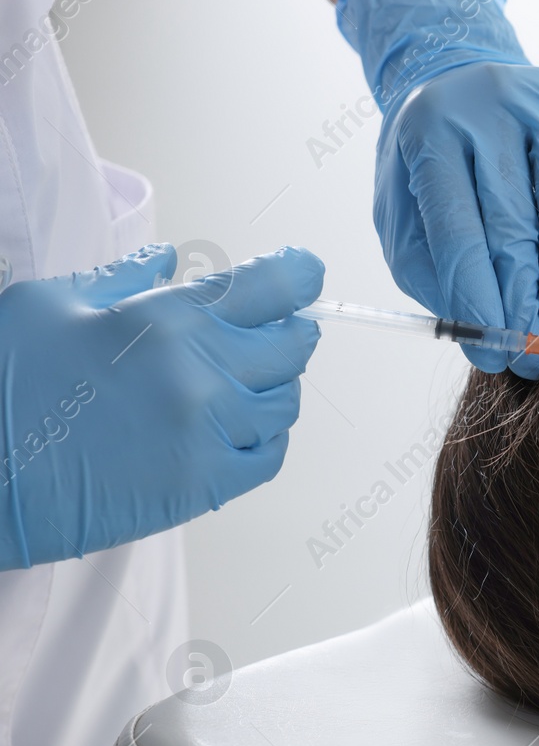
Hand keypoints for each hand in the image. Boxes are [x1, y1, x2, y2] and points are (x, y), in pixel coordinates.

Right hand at [0, 244, 322, 569]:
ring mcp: (209, 435)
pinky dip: (264, 435)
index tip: (302, 272)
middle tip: (272, 328)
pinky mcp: (205, 486)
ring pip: (284, 402)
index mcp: (166, 319)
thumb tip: (170, 258)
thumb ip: (122, 279)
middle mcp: (202, 375)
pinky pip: (270, 454)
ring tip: (240, 379)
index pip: (272, 287)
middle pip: (291, 346)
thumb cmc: (2, 384)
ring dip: (273, 385)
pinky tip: (235, 425)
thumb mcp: (48, 305)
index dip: (296, 274)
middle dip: (287, 331)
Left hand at [338, 0, 538, 377]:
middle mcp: (487, 110)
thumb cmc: (432, 164)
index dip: (479, 300)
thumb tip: (477, 332)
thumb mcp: (404, 212)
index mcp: (429, 136)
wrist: (460, 78)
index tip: (494, 351)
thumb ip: (431, 270)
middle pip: (514, 223)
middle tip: (533, 350)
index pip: (458, 233)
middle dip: (526, 299)